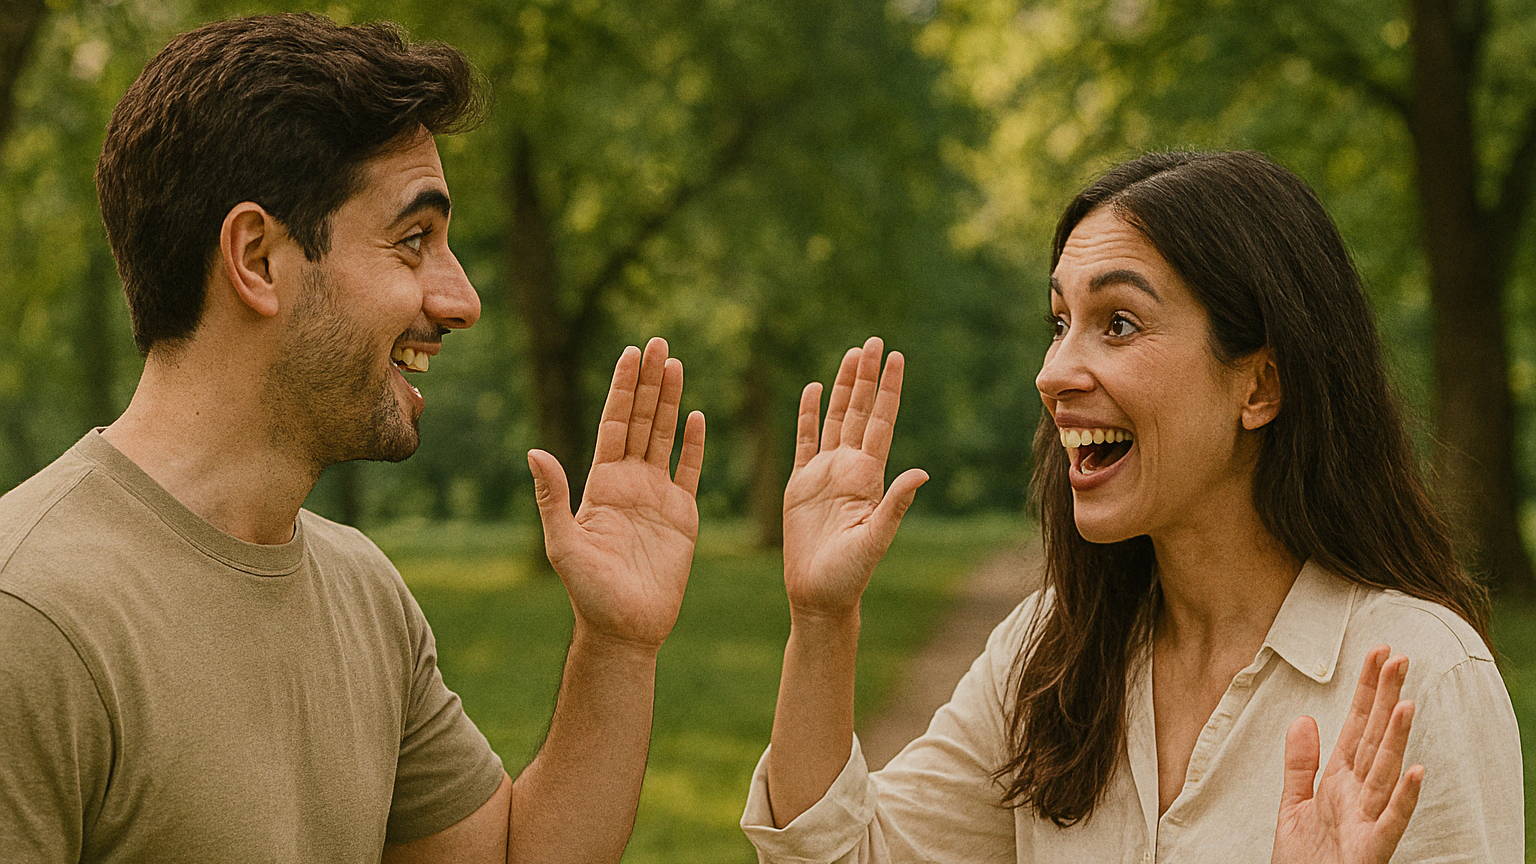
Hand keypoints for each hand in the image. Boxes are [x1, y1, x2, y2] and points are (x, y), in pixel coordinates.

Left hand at [527, 337, 705, 647]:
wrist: (626, 628)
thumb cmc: (589, 594)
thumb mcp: (564, 545)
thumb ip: (554, 498)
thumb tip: (535, 452)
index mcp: (601, 484)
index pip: (614, 424)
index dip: (622, 388)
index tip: (630, 354)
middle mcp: (630, 483)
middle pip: (640, 421)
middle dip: (649, 382)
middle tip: (658, 343)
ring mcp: (658, 497)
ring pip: (665, 437)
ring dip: (671, 402)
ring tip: (676, 365)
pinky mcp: (682, 516)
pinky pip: (690, 471)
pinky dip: (694, 444)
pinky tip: (696, 416)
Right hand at [782, 336, 927, 616]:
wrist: (818, 594)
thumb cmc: (850, 574)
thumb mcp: (876, 538)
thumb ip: (895, 503)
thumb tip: (920, 473)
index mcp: (869, 477)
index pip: (881, 421)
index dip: (888, 389)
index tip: (896, 357)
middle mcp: (849, 468)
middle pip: (859, 411)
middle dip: (867, 377)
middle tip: (873, 342)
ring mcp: (824, 473)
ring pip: (834, 418)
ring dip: (843, 387)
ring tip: (851, 355)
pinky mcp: (799, 483)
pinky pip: (804, 440)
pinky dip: (807, 414)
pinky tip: (813, 389)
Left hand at [1271, 646, 1423, 863]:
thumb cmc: (1304, 860)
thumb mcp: (1293, 805)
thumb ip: (1300, 764)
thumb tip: (1304, 718)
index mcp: (1339, 781)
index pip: (1356, 726)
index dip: (1366, 691)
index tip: (1378, 653)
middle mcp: (1358, 796)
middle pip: (1374, 740)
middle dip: (1385, 700)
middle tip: (1399, 658)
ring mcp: (1366, 821)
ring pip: (1385, 773)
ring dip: (1396, 740)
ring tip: (1406, 703)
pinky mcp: (1370, 849)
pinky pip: (1390, 821)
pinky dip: (1404, 797)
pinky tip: (1417, 771)